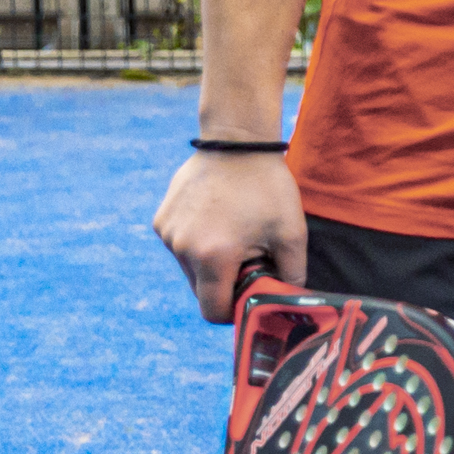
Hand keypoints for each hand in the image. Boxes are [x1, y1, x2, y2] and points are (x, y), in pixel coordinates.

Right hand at [153, 147, 304, 322]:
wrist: (237, 141)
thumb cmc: (268, 188)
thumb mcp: (292, 235)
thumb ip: (292, 277)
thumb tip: (288, 305)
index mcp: (213, 257)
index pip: (213, 311)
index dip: (232, 312)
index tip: (248, 295)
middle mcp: (182, 248)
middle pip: (200, 291)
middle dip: (222, 286)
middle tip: (246, 261)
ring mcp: (168, 232)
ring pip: (188, 269)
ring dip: (208, 264)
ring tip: (231, 235)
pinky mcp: (161, 219)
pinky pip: (179, 246)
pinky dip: (196, 244)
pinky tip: (216, 220)